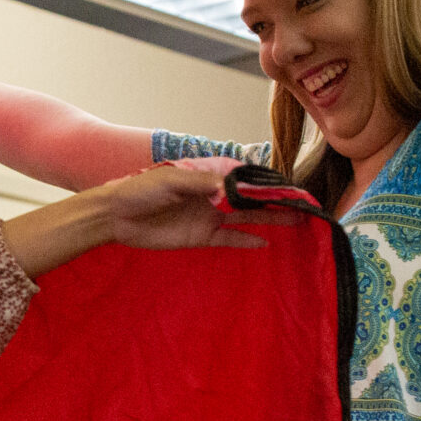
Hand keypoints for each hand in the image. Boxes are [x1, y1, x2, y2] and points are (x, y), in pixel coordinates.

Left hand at [2, 163, 297, 274]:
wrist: (114, 216)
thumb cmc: (138, 190)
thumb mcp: (169, 181)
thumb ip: (200, 184)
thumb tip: (227, 190)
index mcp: (206, 176)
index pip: (244, 177)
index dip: (266, 182)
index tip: (291, 186)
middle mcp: (213, 195)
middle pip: (251, 198)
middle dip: (277, 201)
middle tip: (306, 206)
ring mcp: (209, 216)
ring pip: (247, 217)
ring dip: (270, 219)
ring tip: (298, 222)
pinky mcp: (200, 236)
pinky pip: (230, 238)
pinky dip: (247, 240)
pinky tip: (267, 244)